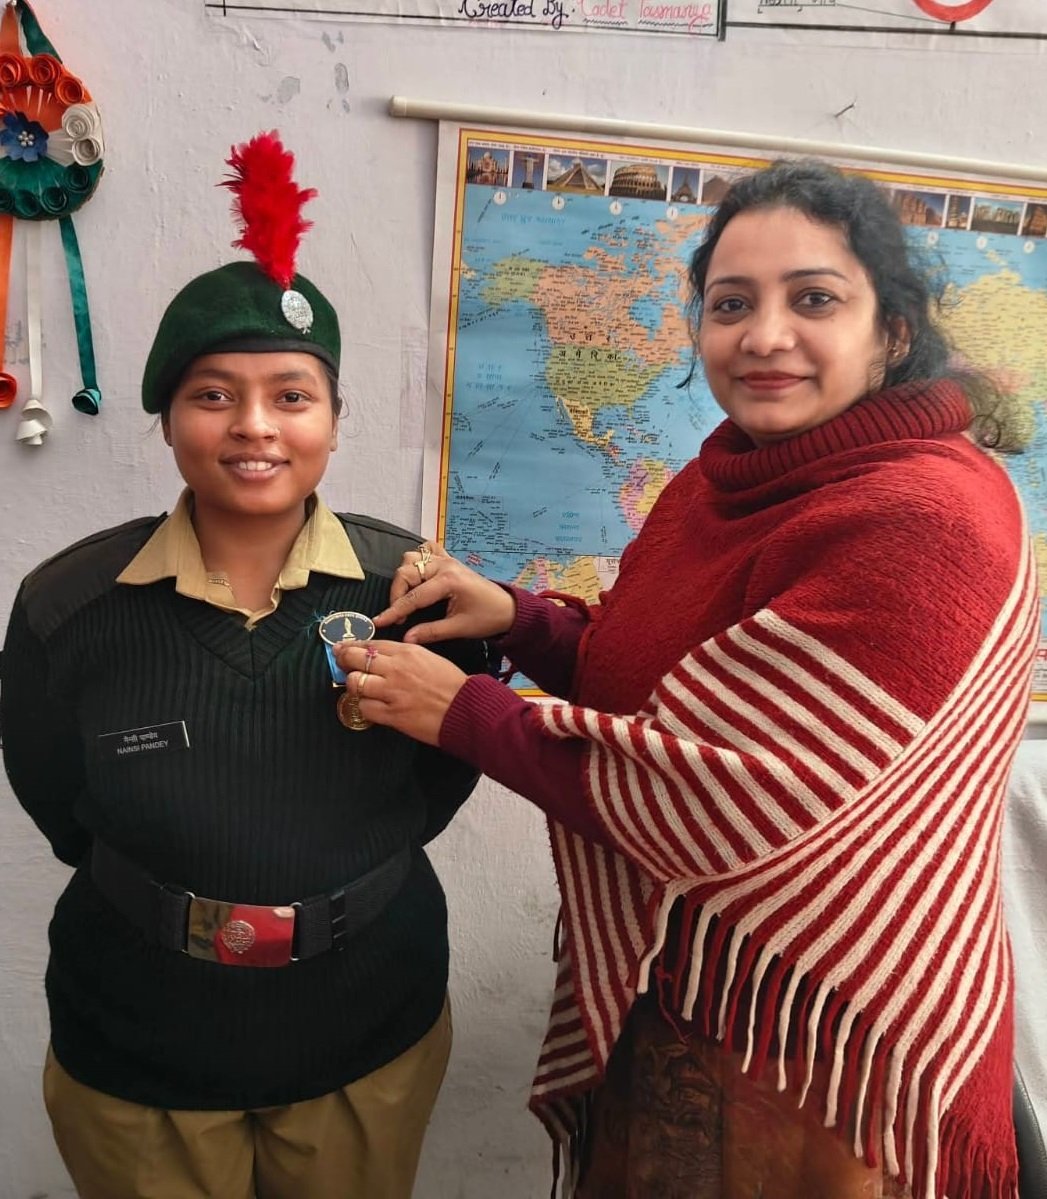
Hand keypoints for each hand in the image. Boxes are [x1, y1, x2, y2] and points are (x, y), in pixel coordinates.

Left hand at [332, 639, 467, 745]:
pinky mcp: (392, 714)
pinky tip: (371, 705)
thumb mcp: (428, 658)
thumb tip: (378, 657)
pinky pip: (365, 708)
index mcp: (407, 652)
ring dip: (353, 686)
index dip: (352, 646)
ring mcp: (392, 692)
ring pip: (355, 683)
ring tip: (359, 688)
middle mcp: (396, 669)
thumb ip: (403, 655)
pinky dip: (365, 706)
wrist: (465, 708)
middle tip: (341, 664)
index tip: (342, 648)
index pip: (370, 644)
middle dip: (343, 660)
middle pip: (355, 659)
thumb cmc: (451, 683)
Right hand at [374, 541, 515, 644]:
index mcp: (448, 581)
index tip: (378, 622)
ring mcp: (446, 559)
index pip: (412, 597)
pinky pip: (427, 549)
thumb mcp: (458, 628)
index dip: (393, 611)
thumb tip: (406, 638)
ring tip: (408, 597)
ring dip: (405, 576)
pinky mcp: (449, 559)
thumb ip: (430, 632)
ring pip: (412, 558)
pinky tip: (418, 574)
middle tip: (400, 615)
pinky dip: (418, 558)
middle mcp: (444, 565)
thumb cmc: (486, 618)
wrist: (507, 609)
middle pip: (406, 572)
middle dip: (397, 594)